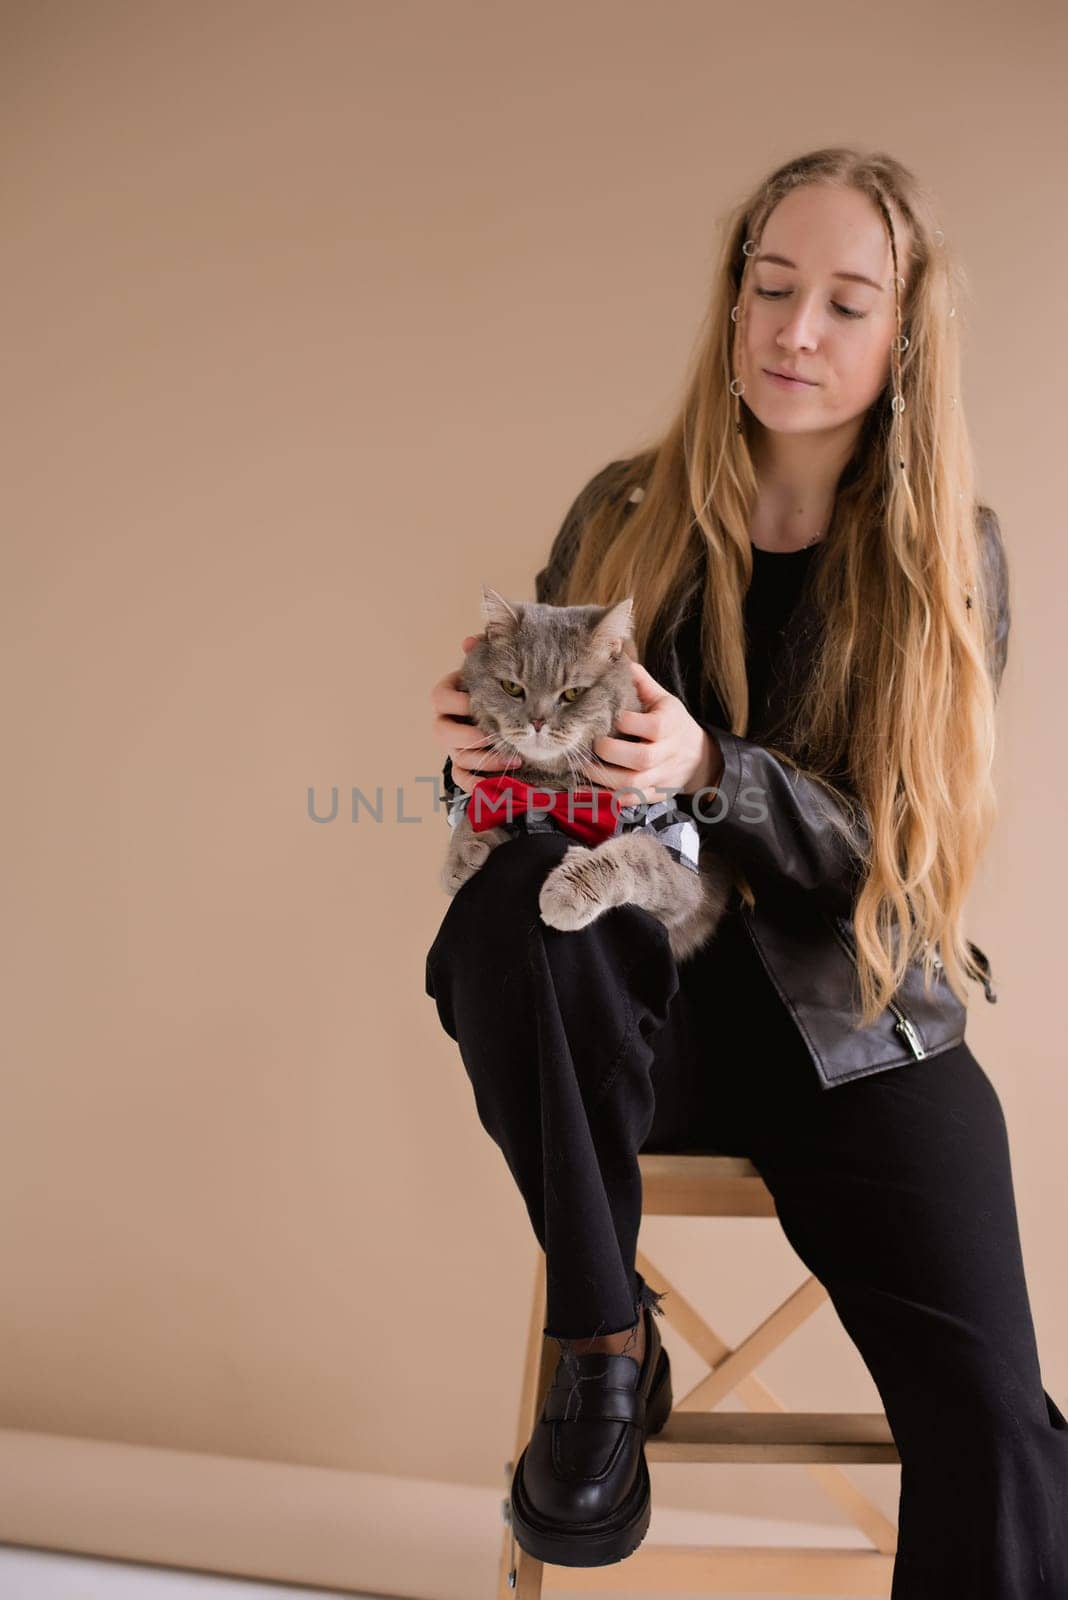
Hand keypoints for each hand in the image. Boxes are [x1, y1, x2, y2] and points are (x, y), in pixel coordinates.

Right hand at [429, 634, 521, 794]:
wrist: (502, 712)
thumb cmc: (494, 684)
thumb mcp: (490, 667)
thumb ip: (483, 652)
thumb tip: (470, 640)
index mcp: (449, 695)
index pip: (441, 697)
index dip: (459, 701)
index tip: (478, 702)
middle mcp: (447, 721)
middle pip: (442, 731)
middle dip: (470, 734)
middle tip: (496, 734)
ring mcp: (453, 746)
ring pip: (457, 757)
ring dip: (484, 759)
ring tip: (515, 757)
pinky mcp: (462, 766)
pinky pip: (462, 779)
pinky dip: (477, 783)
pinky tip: (496, 785)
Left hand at [580, 660, 724, 803]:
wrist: (697, 756)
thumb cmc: (671, 722)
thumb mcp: (663, 699)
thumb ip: (641, 683)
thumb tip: (619, 658)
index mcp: (671, 724)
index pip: (653, 726)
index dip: (629, 722)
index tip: (610, 717)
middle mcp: (669, 753)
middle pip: (642, 759)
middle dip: (612, 753)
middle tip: (592, 745)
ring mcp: (663, 776)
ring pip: (634, 784)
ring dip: (605, 779)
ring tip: (584, 768)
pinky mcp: (656, 794)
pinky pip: (633, 800)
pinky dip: (609, 798)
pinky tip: (588, 790)